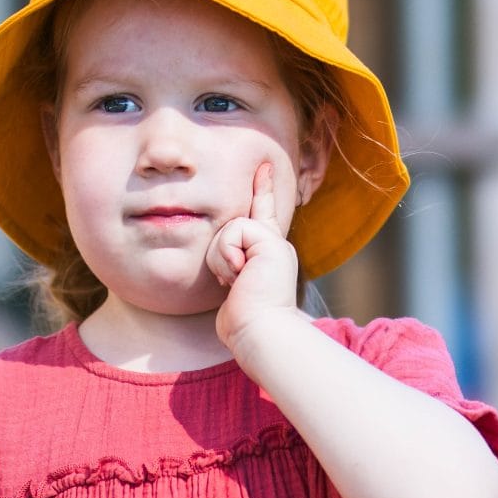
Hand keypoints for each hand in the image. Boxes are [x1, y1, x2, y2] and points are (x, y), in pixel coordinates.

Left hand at [208, 157, 303, 350]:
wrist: (259, 331)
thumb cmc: (245, 322)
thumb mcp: (235, 290)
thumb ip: (233, 270)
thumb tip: (231, 276)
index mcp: (269, 257)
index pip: (264, 217)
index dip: (264, 191)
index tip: (264, 167)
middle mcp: (276, 247)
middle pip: (237, 224)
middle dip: (223, 254)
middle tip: (234, 283)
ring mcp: (276, 243)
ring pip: (230, 229)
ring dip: (222, 259)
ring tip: (236, 282)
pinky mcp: (271, 242)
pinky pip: (234, 232)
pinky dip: (228, 255)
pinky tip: (239, 275)